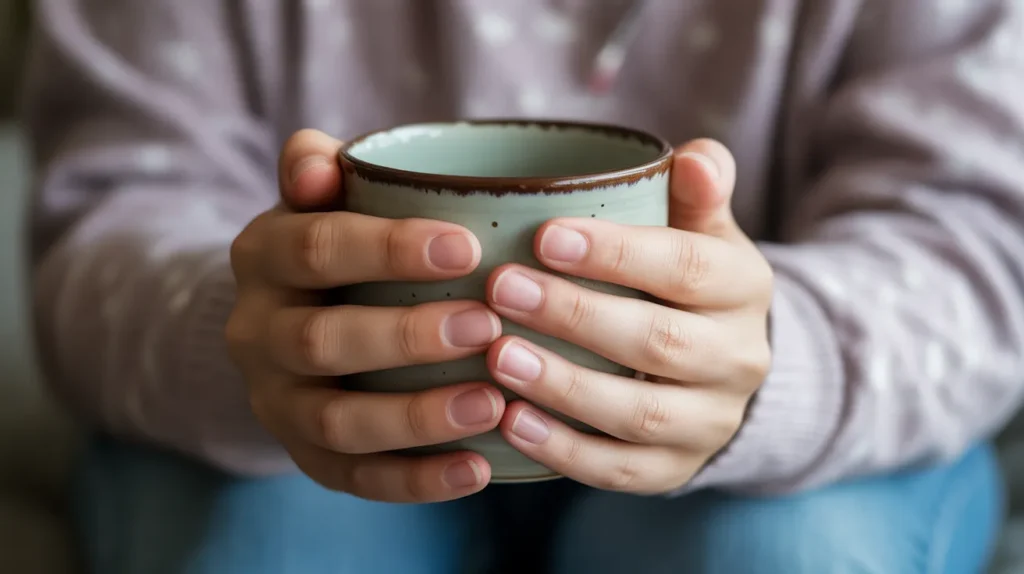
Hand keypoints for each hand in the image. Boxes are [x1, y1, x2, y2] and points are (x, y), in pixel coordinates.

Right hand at [227, 129, 504, 502]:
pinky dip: (416, 481)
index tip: (467, 247)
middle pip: (322, 343)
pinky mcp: (307, 456)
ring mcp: (278, 403)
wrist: (287, 321)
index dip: (387, 249)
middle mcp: (257, 335)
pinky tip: (478, 470)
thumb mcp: (318, 196)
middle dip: (405, 338)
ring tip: (492, 405)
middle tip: (486, 326)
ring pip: (337, 422)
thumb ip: (315, 164)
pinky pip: (355, 478)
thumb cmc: (334, 243)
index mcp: (263, 257)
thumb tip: (317, 164)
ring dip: (417, 417)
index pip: (315, 250)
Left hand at [485, 139, 772, 493]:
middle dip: (576, 316)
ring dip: (564, 387)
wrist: (720, 366)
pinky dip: (565, 451)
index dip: (617, 254)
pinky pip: (621, 471)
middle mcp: (739, 360)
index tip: (545, 236)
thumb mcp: (701, 229)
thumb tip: (691, 157)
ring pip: (639, 415)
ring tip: (497, 357)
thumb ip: (696, 190)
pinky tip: (510, 423)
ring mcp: (709, 422)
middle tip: (502, 289)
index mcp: (744, 288)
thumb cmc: (685, 280)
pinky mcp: (676, 470)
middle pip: (660, 343)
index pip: (687, 268)